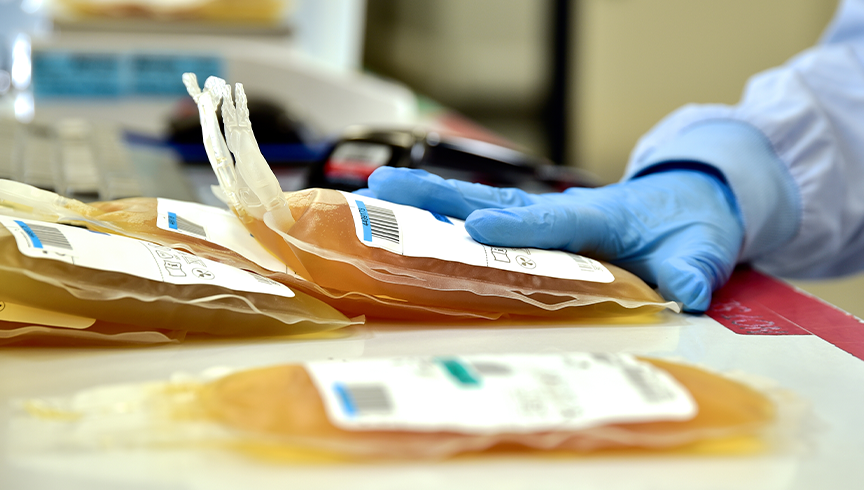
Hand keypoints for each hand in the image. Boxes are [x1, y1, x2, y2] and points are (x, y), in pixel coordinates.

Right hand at [361, 167, 743, 311]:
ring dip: (430, 198)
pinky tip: (406, 217)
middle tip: (388, 188)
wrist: (686, 200)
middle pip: (496, 201)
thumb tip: (685, 292)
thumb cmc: (688, 224)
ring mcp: (542, 213)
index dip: (516, 227)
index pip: (553, 221)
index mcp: (601, 216)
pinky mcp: (532, 222)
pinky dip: (444, 214)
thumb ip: (693, 269)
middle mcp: (561, 210)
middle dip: (441, 196)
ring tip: (378, 192)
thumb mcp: (703, 248)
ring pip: (480, 203)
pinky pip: (483, 217)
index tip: (476, 232)